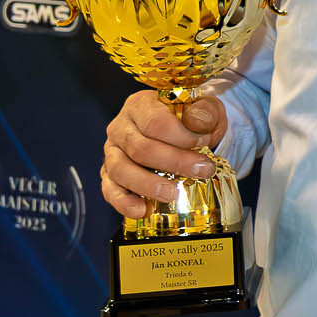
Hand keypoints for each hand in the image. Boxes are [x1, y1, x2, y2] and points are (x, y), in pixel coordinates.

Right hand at [100, 90, 226, 216]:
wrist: (185, 133)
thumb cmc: (193, 120)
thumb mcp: (206, 109)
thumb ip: (205, 112)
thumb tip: (198, 123)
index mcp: (141, 105)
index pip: (155, 122)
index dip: (182, 137)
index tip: (205, 144)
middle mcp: (120, 128)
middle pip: (141, 148)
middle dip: (174, 162)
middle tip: (202, 171)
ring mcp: (112, 152)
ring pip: (121, 170)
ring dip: (148, 185)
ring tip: (172, 194)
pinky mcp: (110, 175)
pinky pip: (110, 190)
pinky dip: (124, 202)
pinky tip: (142, 210)